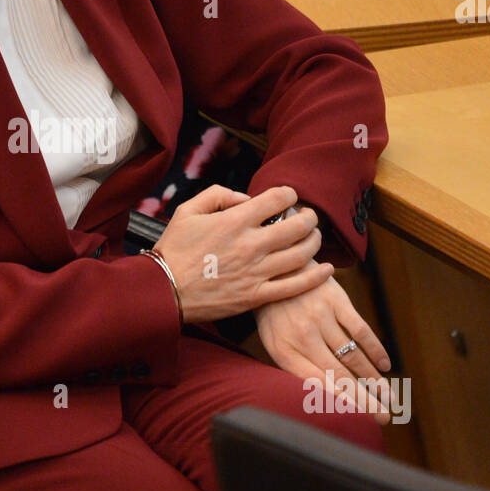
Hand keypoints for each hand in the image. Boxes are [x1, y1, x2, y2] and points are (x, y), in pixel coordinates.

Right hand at [153, 184, 333, 325]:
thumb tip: (245, 198)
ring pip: (301, 254)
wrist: (163, 290)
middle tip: (310, 217)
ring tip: (315, 237)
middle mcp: (251, 245)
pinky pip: (294, 286)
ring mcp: (256, 272)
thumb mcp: (187, 210)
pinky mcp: (257, 296)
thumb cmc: (173, 249)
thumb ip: (218, 195)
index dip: (289, 194)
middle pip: (297, 226)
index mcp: (235, 221)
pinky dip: (315, 276)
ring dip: (315, 242)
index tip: (290, 197)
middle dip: (310, 217)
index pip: (277, 199)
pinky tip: (326, 270)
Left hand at [253, 262, 393, 423]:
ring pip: (353, 357)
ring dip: (374, 380)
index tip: (361, 422)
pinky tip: (385, 365)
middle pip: (339, 376)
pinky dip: (375, 349)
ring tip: (389, 398)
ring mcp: (320, 317)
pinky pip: (361, 330)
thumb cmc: (276, 313)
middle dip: (365, 401)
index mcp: (284, 352)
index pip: (316, 386)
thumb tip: (321, 398)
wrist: (278, 268)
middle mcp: (302, 337)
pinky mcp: (336, 300)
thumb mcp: (273, 342)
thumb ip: (294, 367)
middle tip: (384, 418)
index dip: (342, 405)